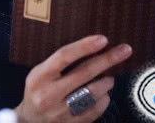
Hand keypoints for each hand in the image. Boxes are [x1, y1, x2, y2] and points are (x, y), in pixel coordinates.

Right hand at [13, 34, 131, 122]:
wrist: (29, 120)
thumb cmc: (37, 90)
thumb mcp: (39, 73)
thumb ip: (59, 64)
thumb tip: (89, 48)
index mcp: (40, 76)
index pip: (64, 56)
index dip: (84, 46)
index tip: (103, 39)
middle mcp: (49, 93)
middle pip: (83, 73)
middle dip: (107, 60)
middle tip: (124, 51)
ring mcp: (60, 111)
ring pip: (92, 93)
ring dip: (106, 82)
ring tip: (110, 77)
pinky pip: (94, 110)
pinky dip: (103, 100)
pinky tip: (104, 95)